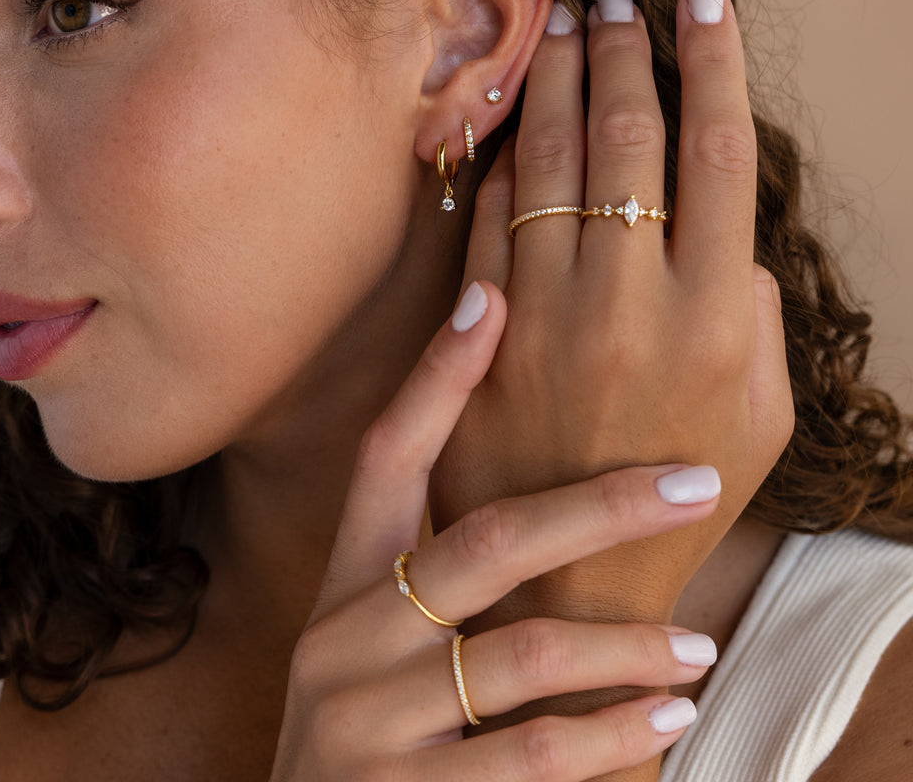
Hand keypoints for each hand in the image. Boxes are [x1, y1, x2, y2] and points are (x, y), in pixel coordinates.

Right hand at [270, 283, 721, 780]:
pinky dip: (610, 736)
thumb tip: (545, 510)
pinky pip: (529, 756)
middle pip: (483, 539)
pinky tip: (662, 719)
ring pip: (521, 652)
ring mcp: (362, 721)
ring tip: (693, 647)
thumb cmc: (364, 735)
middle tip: (693, 484)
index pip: (385, 456)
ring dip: (624, 647)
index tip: (492, 300)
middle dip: (600, 506)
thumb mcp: (377, 647)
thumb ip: (436, 583)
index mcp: (344, 586)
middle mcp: (342, 637)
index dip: (437, 377)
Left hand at [429, 0, 794, 622]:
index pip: (715, 153)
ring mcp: (545, 317)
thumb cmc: (684, 495)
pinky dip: (500, 171)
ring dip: (556, 86)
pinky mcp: (484, 340)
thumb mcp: (763, 415)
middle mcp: (628, 302)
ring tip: (560, 27)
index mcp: (714, 315)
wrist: (572, 581)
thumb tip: (722, 230)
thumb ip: (754, 311)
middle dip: (621, 55)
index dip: (711, 61)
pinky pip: (489, 230)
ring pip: (550, 168)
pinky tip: (508, 126)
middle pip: (626, 142)